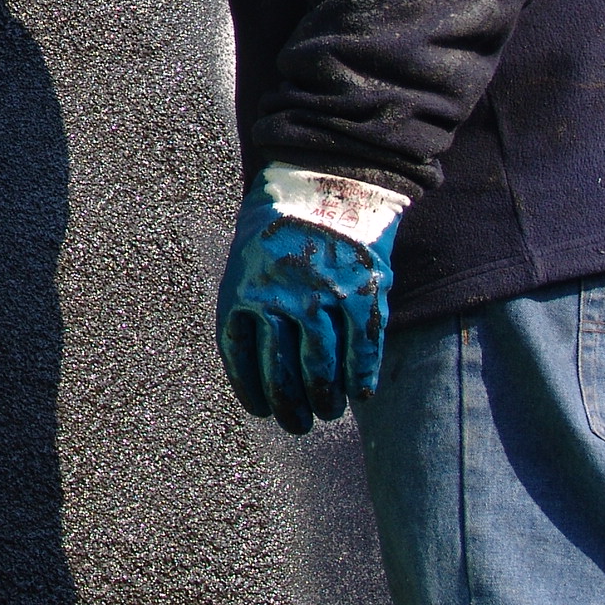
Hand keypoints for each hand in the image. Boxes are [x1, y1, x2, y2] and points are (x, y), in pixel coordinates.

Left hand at [217, 164, 407, 434]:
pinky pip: (363, 350)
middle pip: (282, 374)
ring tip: (328, 412)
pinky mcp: (363, 294)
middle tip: (297, 425)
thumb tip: (254, 361)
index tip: (261, 411)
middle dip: (290, 408)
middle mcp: (281, 299)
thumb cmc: (278, 223)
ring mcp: (324, 298)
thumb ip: (247, 304)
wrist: (324, 179)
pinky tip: (359, 393)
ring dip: (326, 400)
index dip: (252, 391)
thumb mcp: (245, 258)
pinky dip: (361, 378)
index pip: (241, 358)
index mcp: (244, 289)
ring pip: (324, 369)